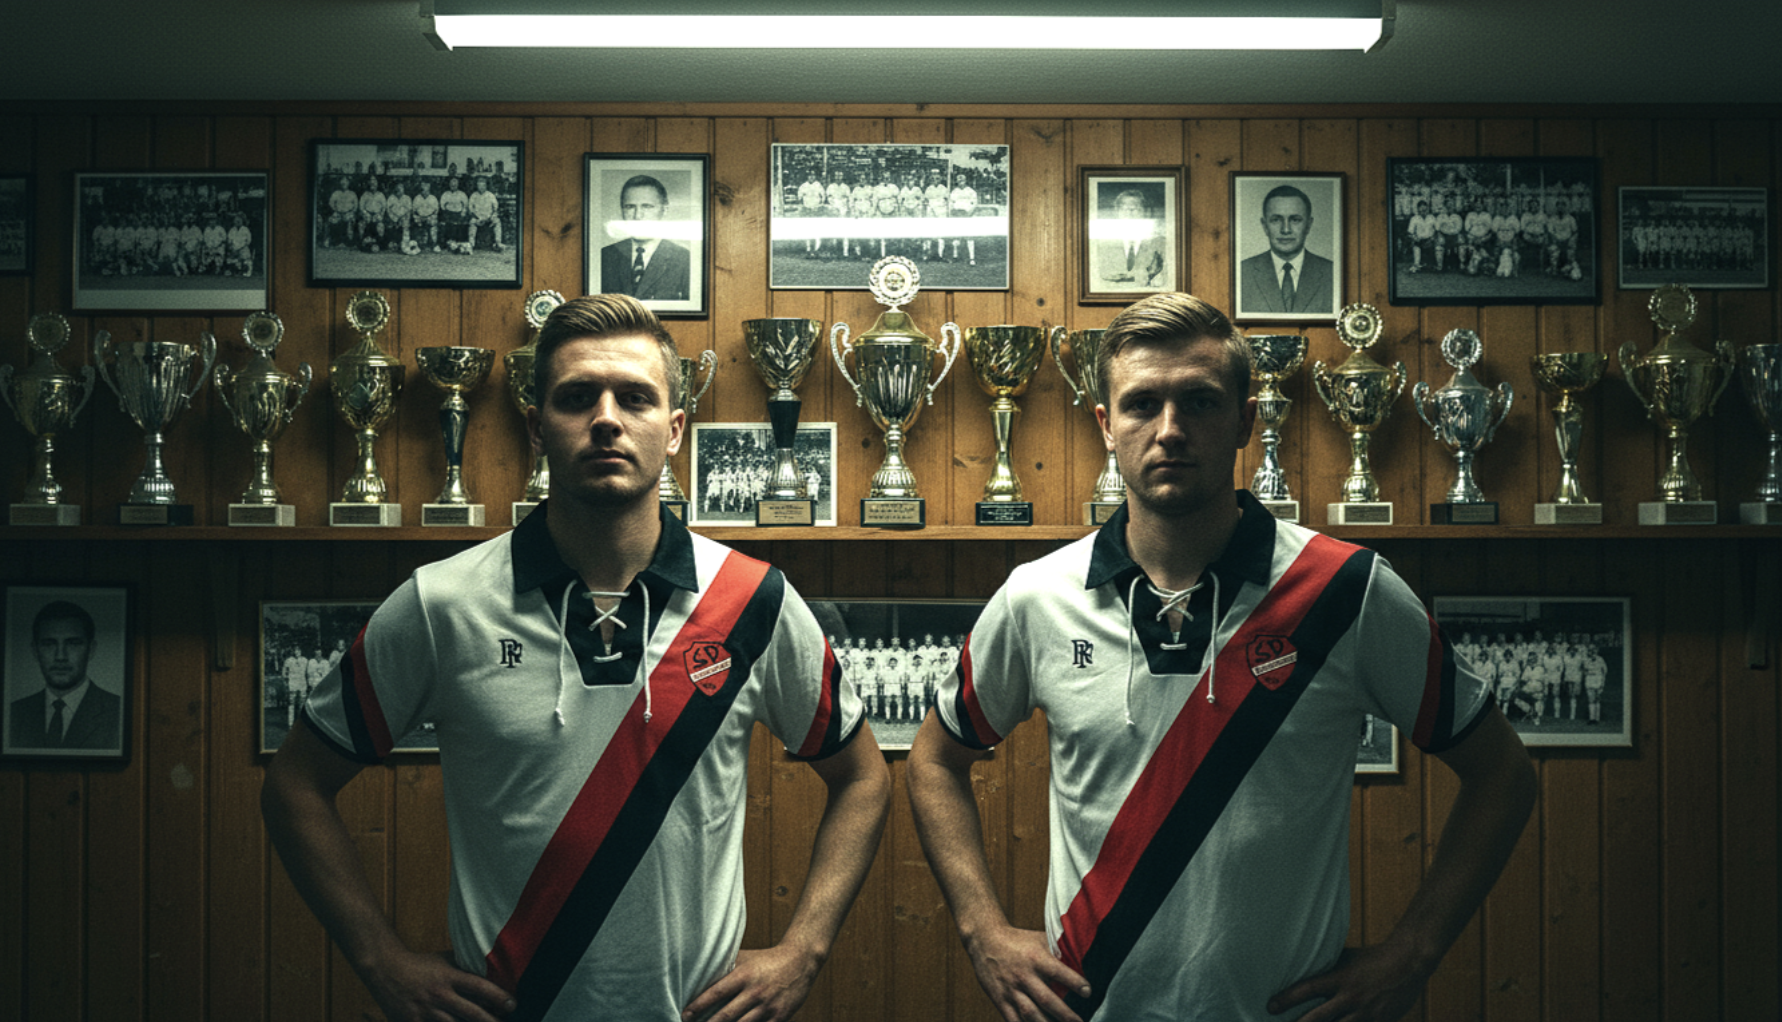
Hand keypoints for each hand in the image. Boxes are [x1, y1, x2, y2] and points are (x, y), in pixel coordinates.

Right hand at [360, 948, 515, 1021]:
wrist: (384, 969)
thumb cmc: (419, 964)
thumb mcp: (444, 960)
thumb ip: (464, 966)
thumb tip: (490, 970)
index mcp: (449, 976)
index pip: (479, 987)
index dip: (498, 997)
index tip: (512, 1005)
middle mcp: (439, 994)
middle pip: (471, 1013)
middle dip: (491, 1021)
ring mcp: (425, 1011)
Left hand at [681, 945, 819, 1021]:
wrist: (801, 961)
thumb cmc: (767, 960)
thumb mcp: (746, 958)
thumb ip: (726, 966)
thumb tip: (700, 972)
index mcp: (744, 975)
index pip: (716, 993)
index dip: (698, 1006)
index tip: (685, 1015)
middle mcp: (755, 992)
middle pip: (726, 1015)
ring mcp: (768, 1006)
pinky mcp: (779, 1017)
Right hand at [963, 924, 1089, 1021]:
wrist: (984, 940)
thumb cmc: (1018, 940)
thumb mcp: (1039, 939)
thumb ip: (1058, 952)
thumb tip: (1082, 962)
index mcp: (1035, 958)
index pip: (1057, 972)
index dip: (1074, 982)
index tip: (1088, 992)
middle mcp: (1023, 976)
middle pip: (1046, 999)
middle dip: (1065, 1014)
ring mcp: (1010, 990)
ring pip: (1030, 1013)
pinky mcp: (1000, 1000)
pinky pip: (1013, 1020)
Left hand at [1267, 943, 1433, 1021]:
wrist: (1409, 961)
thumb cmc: (1373, 957)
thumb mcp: (1347, 958)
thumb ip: (1328, 966)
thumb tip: (1305, 966)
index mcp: (1340, 978)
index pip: (1308, 988)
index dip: (1287, 998)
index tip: (1270, 1006)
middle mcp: (1350, 997)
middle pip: (1318, 1017)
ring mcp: (1366, 1012)